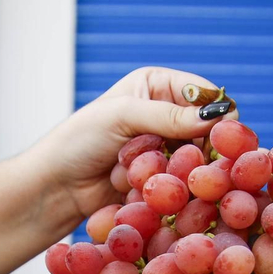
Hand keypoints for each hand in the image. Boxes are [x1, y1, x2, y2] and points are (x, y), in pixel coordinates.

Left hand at [23, 67, 233, 227]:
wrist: (55, 186)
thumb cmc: (79, 141)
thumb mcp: (123, 116)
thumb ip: (169, 116)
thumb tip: (217, 116)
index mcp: (156, 84)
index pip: (204, 93)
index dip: (215, 113)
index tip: (217, 136)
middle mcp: (162, 114)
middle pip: (205, 131)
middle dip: (192, 149)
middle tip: (177, 162)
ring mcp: (161, 148)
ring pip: (193, 161)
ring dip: (171, 171)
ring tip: (137, 173)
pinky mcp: (159, 178)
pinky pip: (179, 183)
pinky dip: (163, 188)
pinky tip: (134, 188)